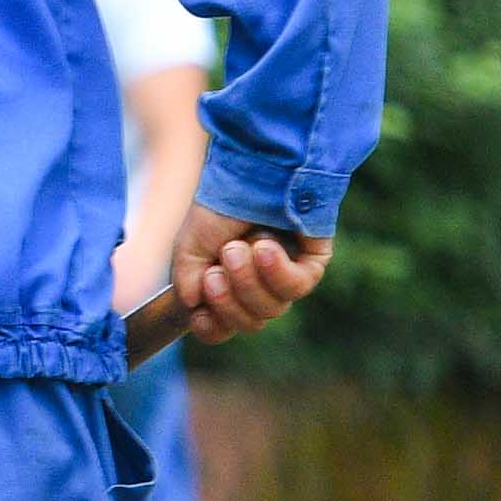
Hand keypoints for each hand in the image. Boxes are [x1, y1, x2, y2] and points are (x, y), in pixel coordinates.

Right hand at [158, 206, 327, 349]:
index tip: (199, 315)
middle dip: (228, 299)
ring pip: (272, 309)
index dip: (212, 327)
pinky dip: (276, 271)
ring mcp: (286, 277)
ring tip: (238, 247)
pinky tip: (265, 248)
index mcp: (228, 285)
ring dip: (248, 280)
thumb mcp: (190, 246)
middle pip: (249, 322)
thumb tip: (193, 307)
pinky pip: (296, 288)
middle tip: (215, 270)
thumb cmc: (219, 206)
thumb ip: (189, 280)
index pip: (223, 325)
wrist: (251, 173)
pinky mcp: (312, 264)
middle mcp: (259, 286)